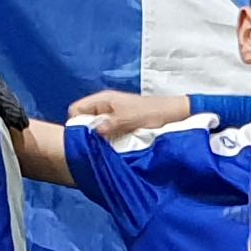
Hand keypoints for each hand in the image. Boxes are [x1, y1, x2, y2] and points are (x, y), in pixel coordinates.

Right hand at [67, 90, 191, 139]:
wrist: (175, 115)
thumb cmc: (154, 113)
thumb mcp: (131, 118)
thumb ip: (112, 123)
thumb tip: (94, 130)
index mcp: (103, 100)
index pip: (75, 110)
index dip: (77, 124)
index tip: (85, 139)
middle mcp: (104, 108)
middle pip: (83, 122)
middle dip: (87, 134)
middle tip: (96, 147)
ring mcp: (111, 118)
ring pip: (94, 131)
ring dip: (99, 140)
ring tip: (106, 150)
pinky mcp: (119, 127)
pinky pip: (106, 135)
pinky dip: (107, 143)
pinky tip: (113, 150)